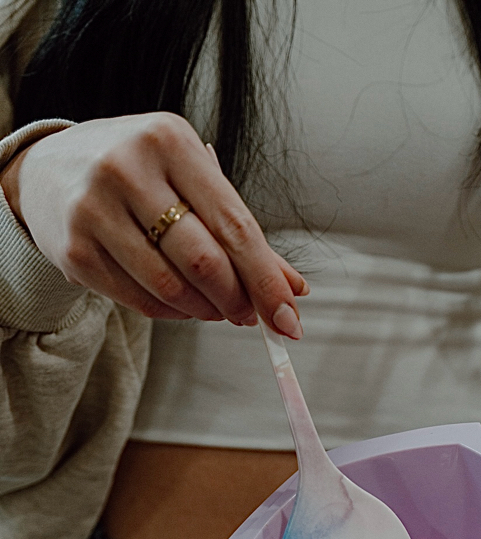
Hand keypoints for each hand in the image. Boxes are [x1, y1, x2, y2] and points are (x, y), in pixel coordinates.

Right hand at [0, 113, 307, 333]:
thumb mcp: (191, 181)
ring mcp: (94, 209)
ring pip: (171, 287)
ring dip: (206, 311)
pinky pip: (140, 300)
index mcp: (170, 141)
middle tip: (250, 318)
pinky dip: (172, 313)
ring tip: (216, 310)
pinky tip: (181, 305)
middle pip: (204, 261)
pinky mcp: (74, 250)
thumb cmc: (140, 176)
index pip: (235, 226)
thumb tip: (296, 291)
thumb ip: (241, 233)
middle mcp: (127, 168)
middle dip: (238, 301)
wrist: (48, 170)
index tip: (288, 318)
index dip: (266, 280)